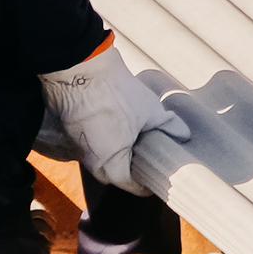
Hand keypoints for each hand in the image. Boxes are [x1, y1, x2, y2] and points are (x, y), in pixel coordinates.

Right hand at [40, 36, 184, 185]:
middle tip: (145, 159)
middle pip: (112, 175)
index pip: (130, 185)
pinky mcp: (69, 129)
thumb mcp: (150, 110)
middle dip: (129, 170)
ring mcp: (76, 145)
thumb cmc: (115, 92)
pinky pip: (89, 144)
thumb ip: (168, 126)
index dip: (146, 184)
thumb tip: (183, 135)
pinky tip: (114, 125)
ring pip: (99, 159)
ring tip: (131, 139)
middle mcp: (90, 159)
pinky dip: (102, 140)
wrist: (79, 68)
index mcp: (110, 163)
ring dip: (114, 154)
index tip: (155, 178)